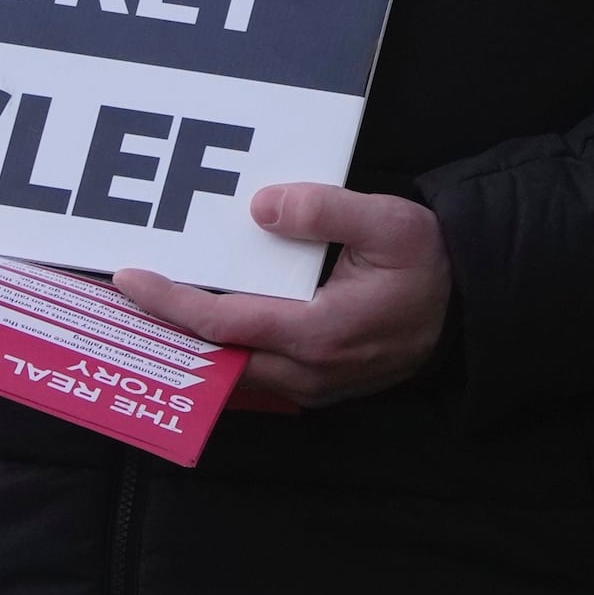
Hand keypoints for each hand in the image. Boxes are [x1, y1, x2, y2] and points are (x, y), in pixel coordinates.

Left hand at [112, 182, 450, 412]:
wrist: (473, 309)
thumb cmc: (433, 264)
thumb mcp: (392, 223)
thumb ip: (327, 211)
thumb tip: (262, 206)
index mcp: (318, 332)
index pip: (222, 320)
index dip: (169, 300)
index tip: (129, 278)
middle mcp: (306, 371)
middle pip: (212, 356)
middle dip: (163, 327)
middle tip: (120, 298)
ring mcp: (311, 387)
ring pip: (229, 372)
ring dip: (189, 343)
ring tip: (150, 311)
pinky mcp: (317, 388)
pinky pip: (253, 377)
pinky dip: (220, 354)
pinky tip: (202, 329)